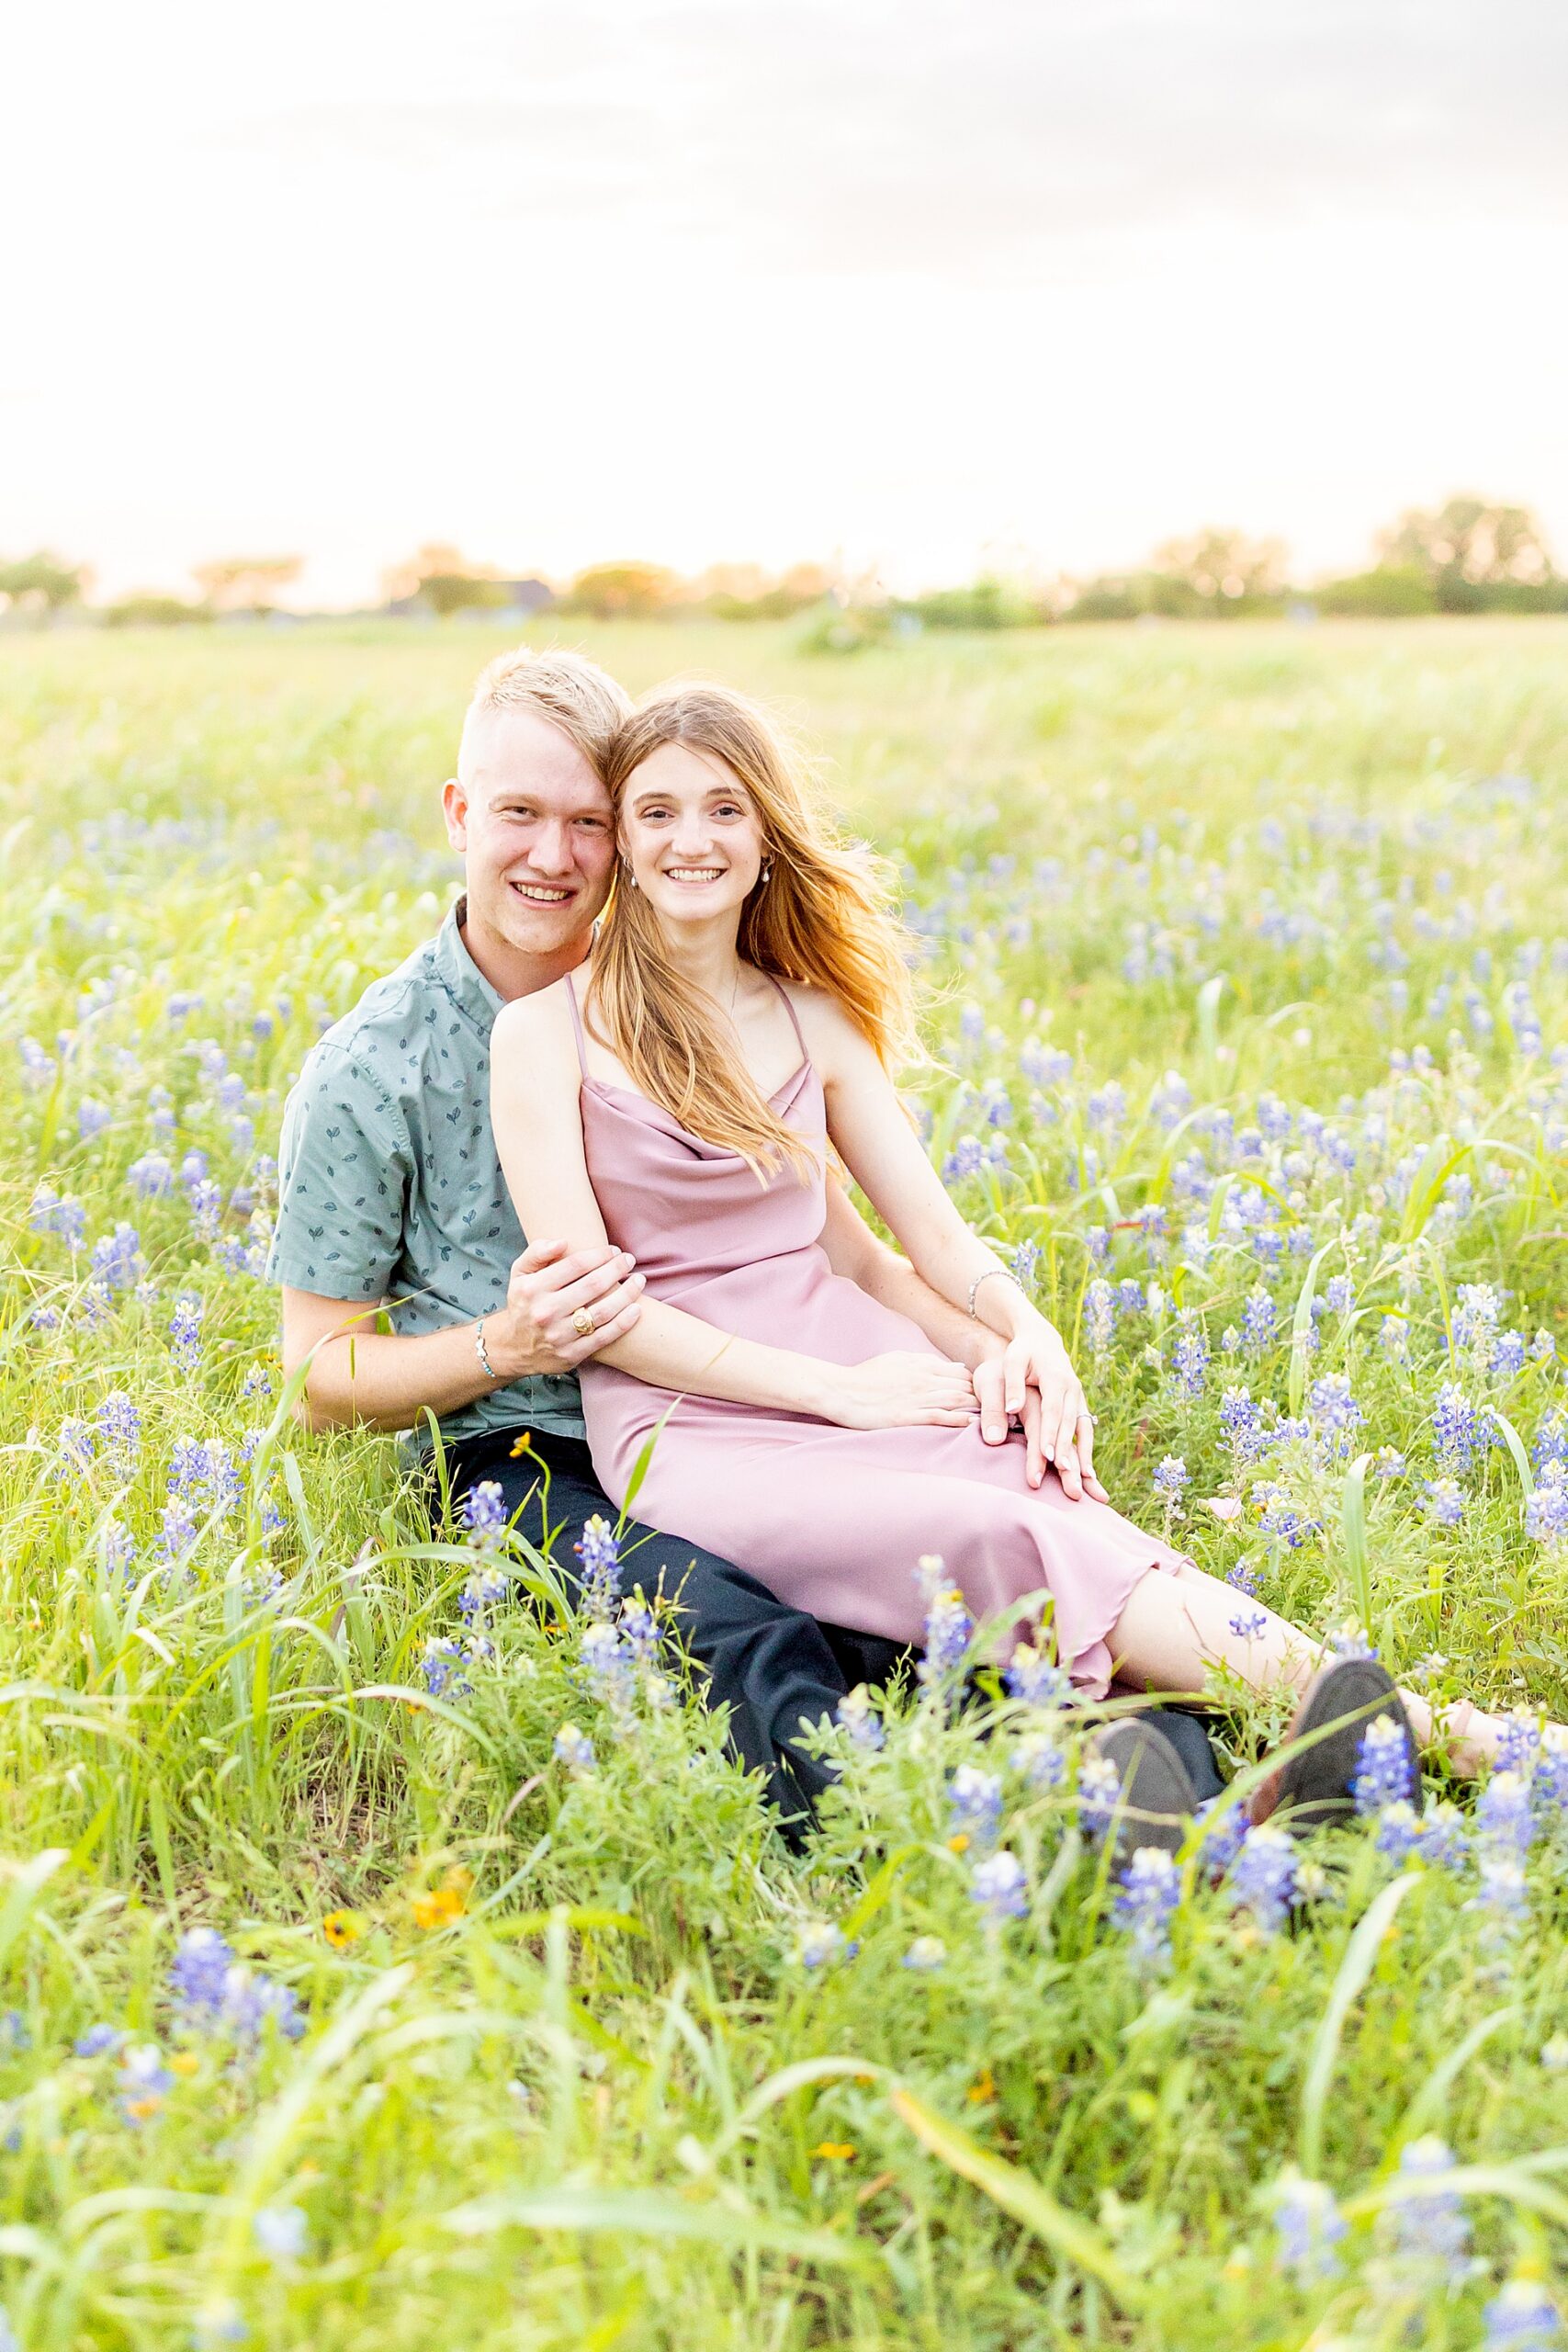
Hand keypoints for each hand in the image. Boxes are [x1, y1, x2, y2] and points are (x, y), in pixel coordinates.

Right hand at [489, 1238, 644, 1377]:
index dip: (600, 1255)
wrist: (514, 1347)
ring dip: (627, 1294)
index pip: (575, 1265)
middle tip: (630, 1260)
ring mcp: (559, 1336)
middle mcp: (545, 1312)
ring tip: (639, 1281)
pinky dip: (624, 1322)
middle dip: (617, 1269)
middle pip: (592, 1285)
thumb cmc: (524, 1302)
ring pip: (602, 1312)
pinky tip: (637, 1308)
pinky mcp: (571, 1354)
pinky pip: (604, 1337)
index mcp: (533, 1288)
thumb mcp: (520, 1273)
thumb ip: (537, 1252)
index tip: (614, 1250)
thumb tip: (563, 1242)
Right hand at [823, 1352, 978, 1431]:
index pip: (960, 1373)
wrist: (841, 1390)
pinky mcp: (906, 1416)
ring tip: (992, 1416)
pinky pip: (937, 1417)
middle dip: (982, 1396)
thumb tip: (953, 1366)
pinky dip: (957, 1419)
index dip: (976, 1384)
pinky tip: (971, 1423)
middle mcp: (923, 1379)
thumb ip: (925, 1361)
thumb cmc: (866, 1376)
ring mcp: (915, 1398)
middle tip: (998, 1408)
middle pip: (963, 1386)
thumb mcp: (897, 1360)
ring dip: (976, 1407)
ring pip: (955, 1400)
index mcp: (921, 1365)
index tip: (986, 1395)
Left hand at [974, 1320, 1106, 1500]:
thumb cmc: (1022, 1352)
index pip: (1053, 1410)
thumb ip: (1012, 1385)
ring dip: (1083, 1453)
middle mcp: (1073, 1388)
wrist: (1042, 1340)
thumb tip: (1011, 1410)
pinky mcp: (1079, 1404)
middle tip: (1063, 1472)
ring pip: (1083, 1428)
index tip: (1045, 1454)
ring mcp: (1079, 1397)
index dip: (1050, 1433)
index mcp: (1056, 1377)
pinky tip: (1087, 1472)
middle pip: (1069, 1423)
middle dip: (1067, 1448)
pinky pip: (1086, 1429)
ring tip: (1082, 1478)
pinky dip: (1087, 1449)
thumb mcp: (1012, 1360)